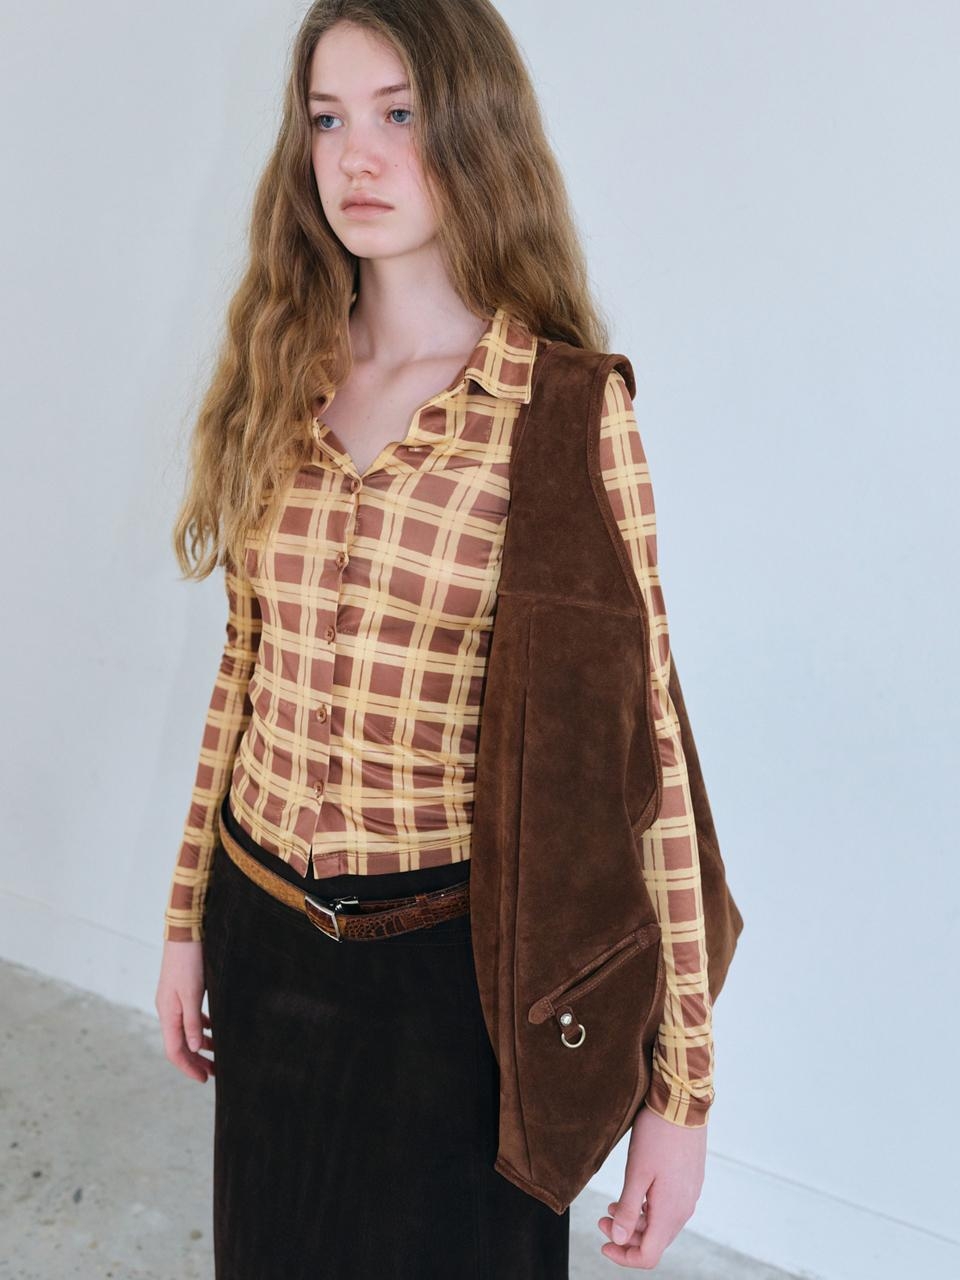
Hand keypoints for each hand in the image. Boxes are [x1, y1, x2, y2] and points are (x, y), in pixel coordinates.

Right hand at [155, 940, 214, 1082]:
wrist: (185, 932)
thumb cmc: (188, 961)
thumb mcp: (192, 993)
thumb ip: (192, 1022)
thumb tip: (194, 1048)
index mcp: (168, 1013)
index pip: (174, 1050)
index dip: (188, 1067)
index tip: (204, 1079)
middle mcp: (168, 1010)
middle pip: (180, 1044)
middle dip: (196, 1060)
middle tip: (214, 1073)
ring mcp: (174, 1001)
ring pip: (186, 1031)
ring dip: (201, 1045)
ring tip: (218, 1054)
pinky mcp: (182, 992)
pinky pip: (190, 1017)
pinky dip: (201, 1027)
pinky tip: (213, 1029)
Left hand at [596, 1105, 706, 1268]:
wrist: (682, 1104)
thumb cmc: (657, 1135)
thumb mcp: (636, 1173)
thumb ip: (627, 1209)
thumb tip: (618, 1240)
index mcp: (670, 1212)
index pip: (649, 1256)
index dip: (624, 1257)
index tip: (604, 1245)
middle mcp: (684, 1209)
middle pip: (654, 1242)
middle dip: (626, 1238)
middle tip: (601, 1220)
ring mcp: (689, 1195)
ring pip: (660, 1224)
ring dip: (635, 1222)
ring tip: (611, 1207)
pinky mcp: (689, 1182)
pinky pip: (668, 1208)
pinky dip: (647, 1209)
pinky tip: (633, 1193)